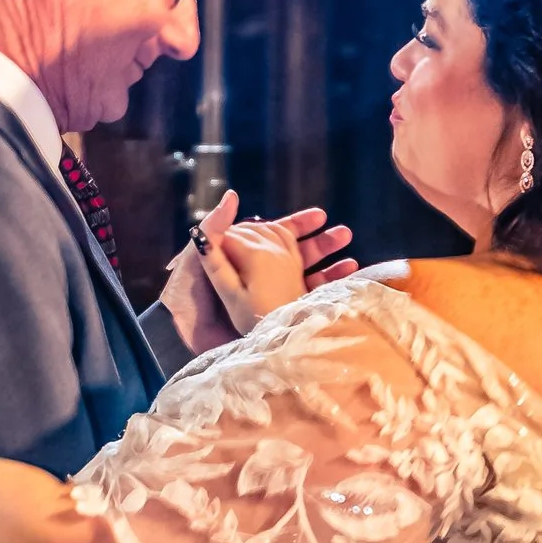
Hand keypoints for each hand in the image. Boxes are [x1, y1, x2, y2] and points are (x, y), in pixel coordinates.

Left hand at [160, 193, 356, 346]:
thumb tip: (232, 197)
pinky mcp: (277, 318)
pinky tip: (344, 283)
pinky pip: (307, 302)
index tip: (319, 216)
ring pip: (307, 276)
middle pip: (297, 253)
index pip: (275, 235)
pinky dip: (327, 292)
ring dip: (330, 265)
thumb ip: (216, 230)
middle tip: (344, 234)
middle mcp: (259, 276)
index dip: (297, 224)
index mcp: (243, 259)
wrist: (194, 345)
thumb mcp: (201, 260)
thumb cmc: (190, 303)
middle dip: (322, 243)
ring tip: (351, 258)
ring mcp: (270, 298)